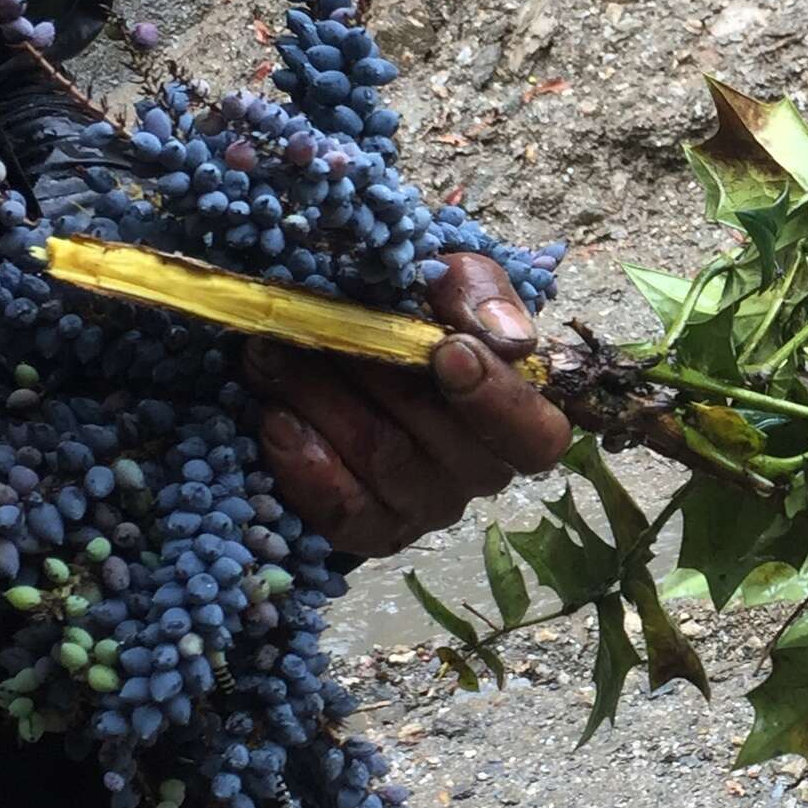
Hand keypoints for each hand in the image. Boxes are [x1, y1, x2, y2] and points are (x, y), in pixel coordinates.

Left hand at [243, 254, 572, 557]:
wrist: (349, 339)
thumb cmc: (417, 310)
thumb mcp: (453, 279)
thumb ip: (479, 293)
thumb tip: (505, 338)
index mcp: (521, 420)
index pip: (535, 437)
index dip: (497, 402)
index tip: (447, 352)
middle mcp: (481, 473)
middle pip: (442, 444)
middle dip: (377, 378)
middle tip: (315, 324)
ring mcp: (427, 505)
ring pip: (384, 463)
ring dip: (322, 404)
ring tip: (272, 356)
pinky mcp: (373, 528)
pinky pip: (345, 515)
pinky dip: (306, 468)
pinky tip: (276, 420)